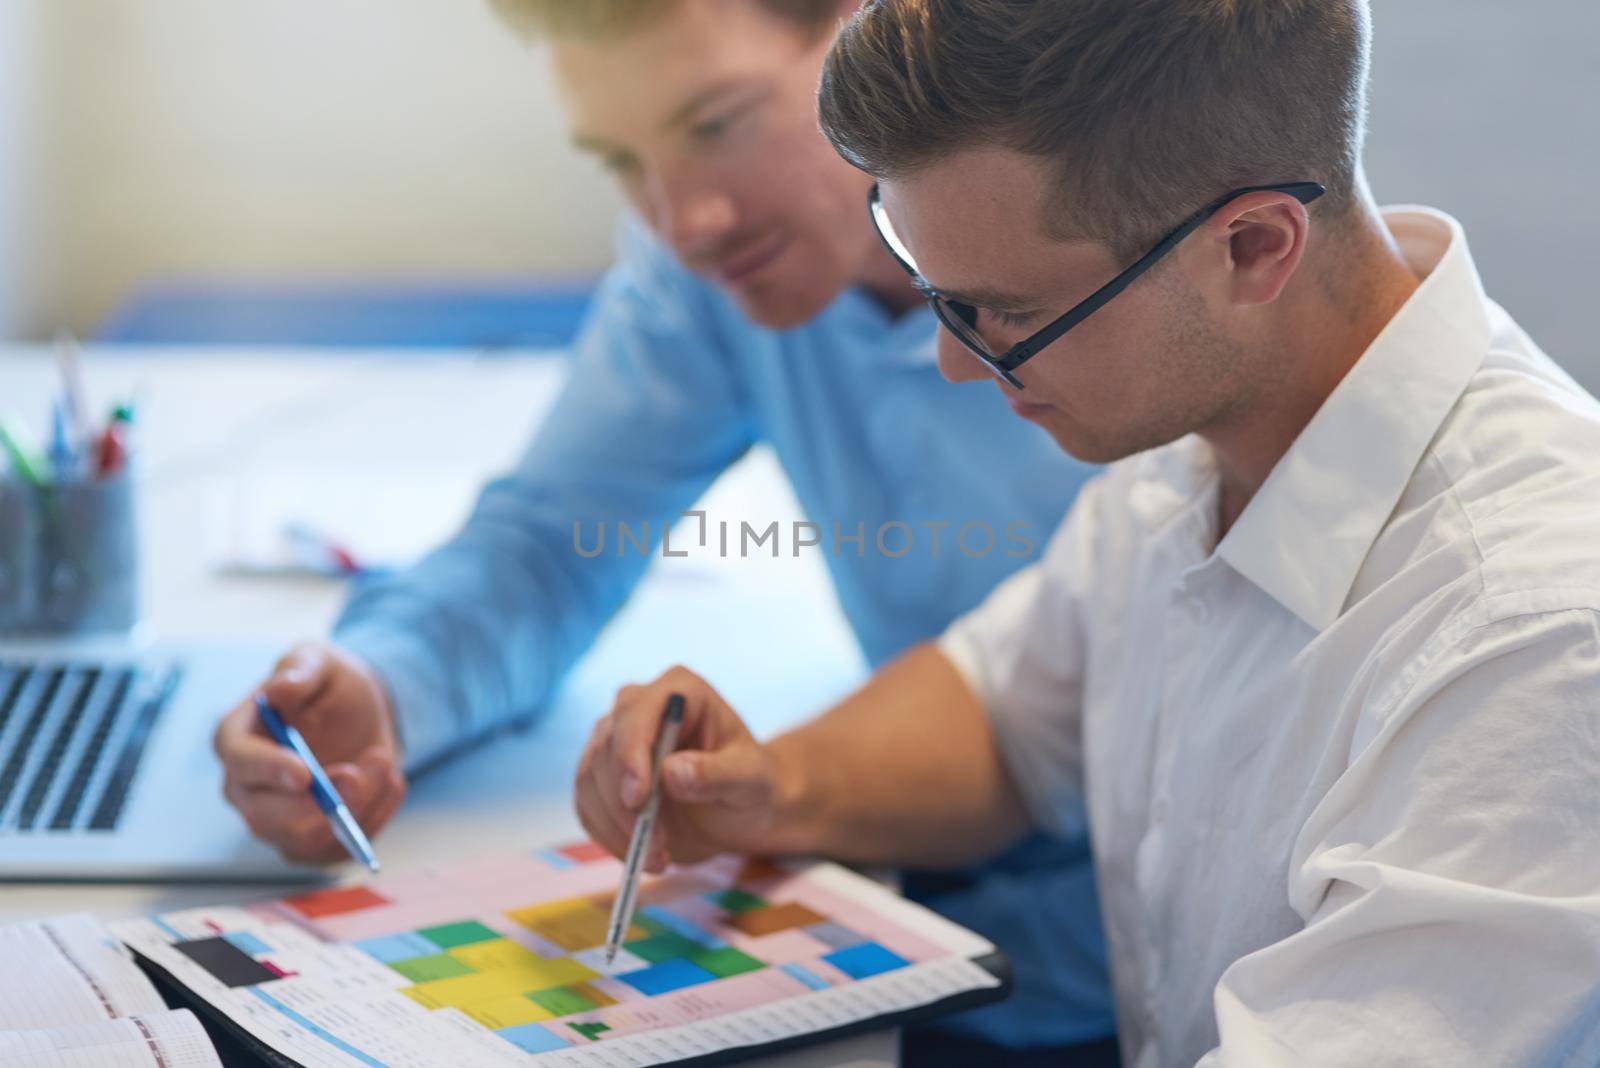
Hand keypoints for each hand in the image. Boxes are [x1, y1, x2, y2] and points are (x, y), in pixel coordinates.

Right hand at [214, 642, 406, 863]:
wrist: (359, 713)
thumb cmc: (327, 684)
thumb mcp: (318, 661)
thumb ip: (298, 671)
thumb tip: (278, 689)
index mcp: (237, 738)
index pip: (239, 761)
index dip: (267, 770)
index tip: (305, 773)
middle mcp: (247, 788)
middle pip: (265, 816)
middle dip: (318, 802)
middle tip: (360, 772)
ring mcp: (277, 821)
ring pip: (305, 840)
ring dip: (354, 809)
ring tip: (385, 761)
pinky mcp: (311, 841)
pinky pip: (337, 850)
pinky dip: (373, 821)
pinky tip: (393, 782)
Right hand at [576, 665, 783, 872]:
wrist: (736, 809)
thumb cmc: (751, 784)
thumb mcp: (750, 780)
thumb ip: (717, 774)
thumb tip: (671, 772)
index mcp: (680, 689)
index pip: (637, 712)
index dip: (631, 752)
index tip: (638, 797)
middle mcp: (639, 706)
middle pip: (608, 747)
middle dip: (625, 803)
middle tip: (657, 844)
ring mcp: (615, 738)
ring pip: (591, 778)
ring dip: (618, 826)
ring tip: (658, 855)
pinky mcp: (601, 774)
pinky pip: (587, 805)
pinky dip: (608, 836)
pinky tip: (641, 854)